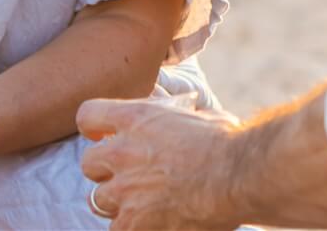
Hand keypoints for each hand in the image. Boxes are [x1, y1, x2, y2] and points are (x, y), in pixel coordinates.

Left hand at [78, 99, 241, 230]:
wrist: (239, 177)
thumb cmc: (228, 143)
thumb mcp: (198, 114)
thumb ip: (177, 114)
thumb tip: (184, 107)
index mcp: (137, 118)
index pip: (88, 116)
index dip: (95, 128)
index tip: (105, 136)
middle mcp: (122, 153)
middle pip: (88, 163)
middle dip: (105, 170)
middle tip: (130, 176)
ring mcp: (124, 190)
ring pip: (98, 200)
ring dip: (119, 202)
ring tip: (146, 203)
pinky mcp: (132, 223)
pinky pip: (116, 228)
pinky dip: (133, 227)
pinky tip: (155, 223)